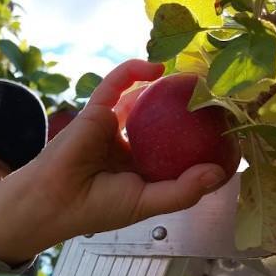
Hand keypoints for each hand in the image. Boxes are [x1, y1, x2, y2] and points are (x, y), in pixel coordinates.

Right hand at [0, 59, 226, 265]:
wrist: (53, 201)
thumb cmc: (95, 208)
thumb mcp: (148, 203)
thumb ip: (184, 191)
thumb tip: (219, 173)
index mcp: (138, 170)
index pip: (173, 151)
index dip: (196, 140)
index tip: (222, 131)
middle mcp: (126, 146)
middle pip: (162, 122)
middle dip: (185, 108)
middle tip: (213, 98)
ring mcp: (111, 127)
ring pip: (141, 100)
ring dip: (165, 86)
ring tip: (191, 77)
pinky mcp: (95, 110)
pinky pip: (116, 84)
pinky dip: (133, 71)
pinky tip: (158, 67)